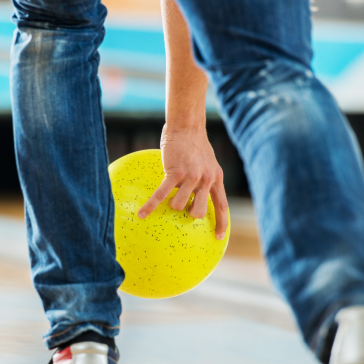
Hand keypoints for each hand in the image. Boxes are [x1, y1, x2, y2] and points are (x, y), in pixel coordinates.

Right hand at [138, 124, 228, 239]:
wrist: (187, 127)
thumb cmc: (195, 143)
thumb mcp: (209, 162)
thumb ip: (206, 178)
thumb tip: (198, 193)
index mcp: (215, 179)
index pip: (221, 206)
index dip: (221, 223)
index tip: (218, 237)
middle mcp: (206, 180)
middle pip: (198, 212)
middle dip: (189, 214)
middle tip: (183, 208)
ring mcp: (191, 177)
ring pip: (179, 205)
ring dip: (171, 204)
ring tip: (167, 197)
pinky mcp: (175, 173)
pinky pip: (161, 195)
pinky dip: (150, 206)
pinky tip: (142, 214)